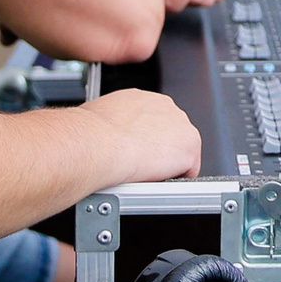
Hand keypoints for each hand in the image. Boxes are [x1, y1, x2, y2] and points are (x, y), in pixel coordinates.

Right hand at [82, 88, 201, 179]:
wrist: (98, 144)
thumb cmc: (90, 134)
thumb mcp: (98, 119)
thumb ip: (112, 125)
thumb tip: (106, 136)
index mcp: (143, 98)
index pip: (155, 121)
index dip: (147, 141)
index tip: (138, 152)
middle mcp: (166, 107)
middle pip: (172, 136)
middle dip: (160, 152)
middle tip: (142, 166)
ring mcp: (182, 127)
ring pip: (182, 153)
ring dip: (168, 166)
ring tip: (146, 176)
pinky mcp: (190, 149)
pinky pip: (189, 171)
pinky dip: (176, 181)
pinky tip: (158, 182)